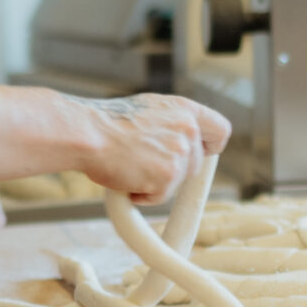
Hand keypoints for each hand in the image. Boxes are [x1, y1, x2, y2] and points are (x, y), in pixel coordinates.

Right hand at [74, 93, 231, 203]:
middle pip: (195, 164)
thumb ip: (172, 123)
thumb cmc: (108, 122)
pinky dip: (142, 194)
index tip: (200, 153)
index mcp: (185, 109)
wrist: (87, 133)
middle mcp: (188, 129)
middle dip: (173, 170)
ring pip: (177, 182)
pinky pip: (160, 196)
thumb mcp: (150, 111)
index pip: (220, 130)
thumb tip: (184, 141)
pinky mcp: (168, 176)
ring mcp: (179, 153)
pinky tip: (126, 177)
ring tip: (130, 165)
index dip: (211, 146)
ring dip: (156, 181)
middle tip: (145, 163)